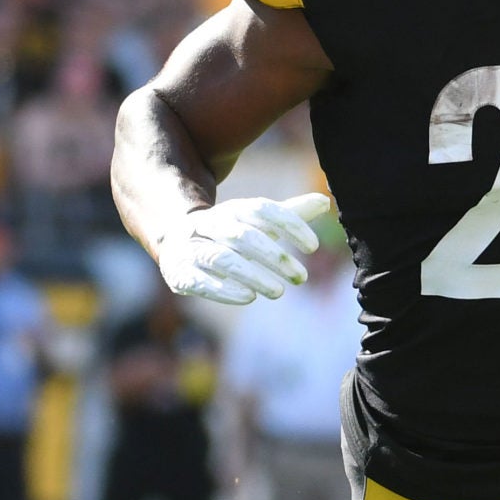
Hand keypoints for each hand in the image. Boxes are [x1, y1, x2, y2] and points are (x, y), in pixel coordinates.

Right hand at [155, 192, 334, 304]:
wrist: (175, 239)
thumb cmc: (229, 232)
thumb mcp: (256, 221)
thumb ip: (288, 214)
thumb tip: (324, 201)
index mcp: (233, 209)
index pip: (262, 210)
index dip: (289, 225)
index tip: (313, 246)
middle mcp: (210, 224)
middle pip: (242, 235)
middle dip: (274, 256)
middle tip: (302, 277)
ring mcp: (191, 247)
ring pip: (221, 258)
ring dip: (251, 275)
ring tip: (279, 291)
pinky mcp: (178, 272)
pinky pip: (198, 280)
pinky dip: (223, 290)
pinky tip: (248, 297)